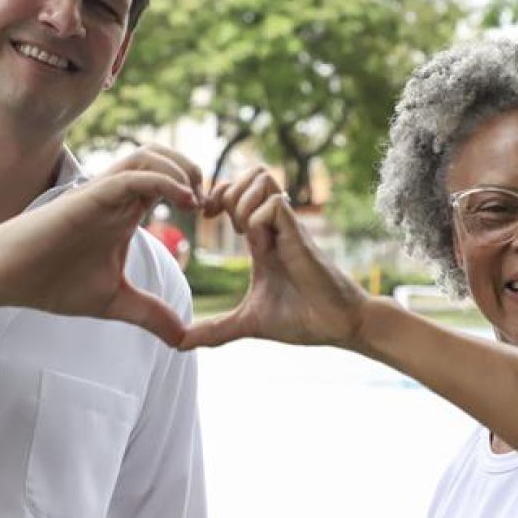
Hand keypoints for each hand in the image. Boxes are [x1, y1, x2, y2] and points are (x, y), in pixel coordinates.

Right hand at [0, 146, 204, 345]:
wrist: (6, 278)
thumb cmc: (52, 283)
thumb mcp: (115, 302)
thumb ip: (150, 314)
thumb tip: (183, 338)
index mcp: (125, 212)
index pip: (169, 181)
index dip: (198, 191)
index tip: (214, 218)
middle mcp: (116, 196)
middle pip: (163, 157)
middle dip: (195, 172)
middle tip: (211, 204)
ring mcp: (101, 194)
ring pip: (148, 156)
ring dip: (180, 169)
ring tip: (197, 199)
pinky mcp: (87, 197)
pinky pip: (131, 175)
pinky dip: (163, 180)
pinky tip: (183, 201)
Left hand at [181, 166, 369, 350]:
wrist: (339, 325)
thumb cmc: (302, 319)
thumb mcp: (248, 323)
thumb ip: (214, 330)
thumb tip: (179, 344)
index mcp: (261, 239)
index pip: (237, 192)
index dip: (216, 197)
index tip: (205, 221)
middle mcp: (274, 227)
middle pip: (251, 173)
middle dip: (226, 190)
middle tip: (219, 221)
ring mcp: (287, 228)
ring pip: (261, 179)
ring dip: (241, 202)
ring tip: (242, 234)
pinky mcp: (299, 235)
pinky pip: (272, 206)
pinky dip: (257, 222)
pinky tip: (260, 247)